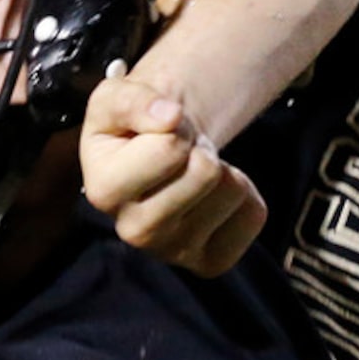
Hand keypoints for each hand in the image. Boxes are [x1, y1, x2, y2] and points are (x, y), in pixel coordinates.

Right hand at [79, 70, 267, 276]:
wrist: (151, 155)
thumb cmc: (132, 125)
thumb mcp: (115, 97)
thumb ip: (134, 100)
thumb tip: (171, 116)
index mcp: (104, 191)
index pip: (170, 147)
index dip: (178, 123)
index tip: (163, 127)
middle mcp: (133, 232)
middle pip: (205, 172)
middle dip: (199, 146)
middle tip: (182, 150)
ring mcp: (173, 252)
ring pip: (232, 189)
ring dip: (220, 166)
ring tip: (192, 169)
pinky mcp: (209, 262)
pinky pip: (254, 215)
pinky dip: (243, 192)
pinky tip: (211, 193)